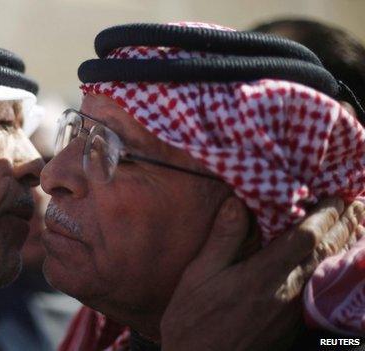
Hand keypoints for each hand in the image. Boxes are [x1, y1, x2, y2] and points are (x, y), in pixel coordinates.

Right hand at [160, 197, 364, 350]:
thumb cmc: (193, 319)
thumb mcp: (198, 275)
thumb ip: (222, 238)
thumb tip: (236, 202)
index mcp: (263, 275)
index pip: (305, 237)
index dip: (325, 213)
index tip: (334, 194)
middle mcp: (287, 292)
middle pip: (325, 252)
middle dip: (344, 225)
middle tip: (356, 203)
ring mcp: (294, 312)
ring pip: (328, 271)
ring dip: (344, 245)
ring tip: (355, 225)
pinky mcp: (293, 327)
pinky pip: (321, 289)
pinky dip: (333, 268)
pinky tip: (332, 261)